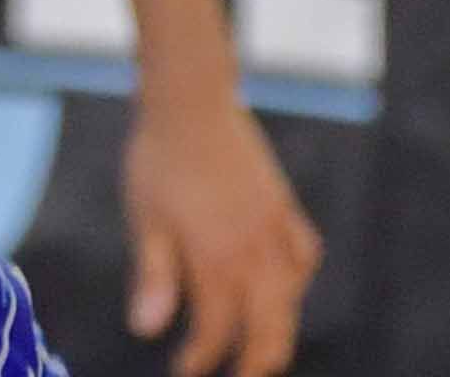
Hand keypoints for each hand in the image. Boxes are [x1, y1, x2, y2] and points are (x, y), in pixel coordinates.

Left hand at [120, 87, 320, 375]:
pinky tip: (287, 286)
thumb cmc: (157, 159)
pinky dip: (298, 279)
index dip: (201, 357)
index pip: (215, 329)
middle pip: (267, 327)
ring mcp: (273, 227)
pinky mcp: (282, 205)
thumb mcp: (146, 219)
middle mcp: (253, 250)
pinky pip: (303, 254)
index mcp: (216, 259)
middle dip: (254, 362)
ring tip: (265, 351)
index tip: (183, 370)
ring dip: (280, 331)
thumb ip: (153, 276)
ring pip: (291, 297)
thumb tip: (146, 330)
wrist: (190, 100)